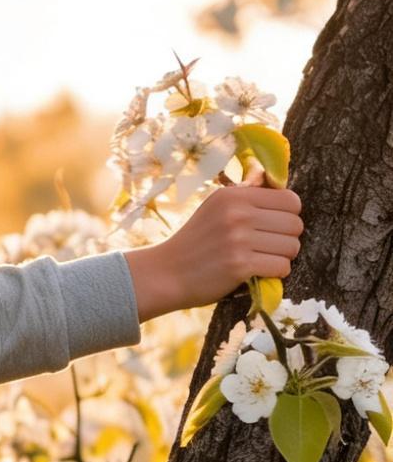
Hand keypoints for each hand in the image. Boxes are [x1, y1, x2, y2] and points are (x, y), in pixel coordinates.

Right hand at [126, 167, 303, 320]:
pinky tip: (259, 272)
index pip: (290, 200)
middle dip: (288, 239)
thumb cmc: (196, 241)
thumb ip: (247, 197)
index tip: (274, 227)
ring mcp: (239, 239)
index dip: (289, 216)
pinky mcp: (240, 265)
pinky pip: (282, 267)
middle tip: (269, 247)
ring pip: (292, 247)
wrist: (166, 272)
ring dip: (282, 257)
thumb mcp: (216, 208)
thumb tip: (282, 188)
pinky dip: (275, 273)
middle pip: (295, 224)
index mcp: (234, 195)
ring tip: (263, 259)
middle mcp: (238, 213)